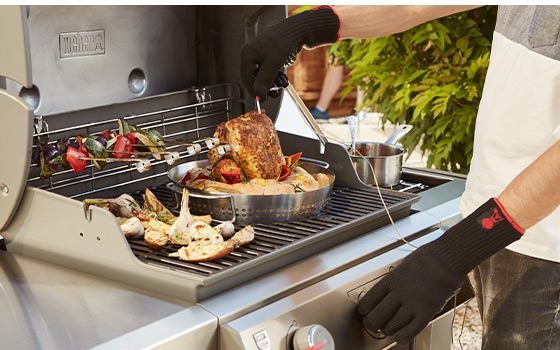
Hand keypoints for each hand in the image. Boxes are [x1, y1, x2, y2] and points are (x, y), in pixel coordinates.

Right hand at [240, 6, 338, 99]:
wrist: (297, 32)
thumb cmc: (283, 42)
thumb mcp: (273, 63)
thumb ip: (264, 80)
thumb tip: (258, 94)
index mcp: (248, 54)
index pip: (246, 77)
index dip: (253, 89)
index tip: (261, 98)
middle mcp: (252, 54)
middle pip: (254, 77)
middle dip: (265, 86)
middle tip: (274, 93)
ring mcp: (261, 55)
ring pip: (263, 76)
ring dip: (273, 83)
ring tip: (282, 85)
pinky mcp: (269, 57)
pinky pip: (270, 71)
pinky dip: (276, 77)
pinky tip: (283, 78)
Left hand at [358, 198, 523, 343]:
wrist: (447, 259)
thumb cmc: (427, 260)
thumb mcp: (403, 267)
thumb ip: (393, 282)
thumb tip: (384, 296)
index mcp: (391, 279)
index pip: (369, 298)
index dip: (364, 308)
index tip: (364, 311)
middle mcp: (400, 292)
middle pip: (377, 315)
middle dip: (372, 322)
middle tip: (372, 323)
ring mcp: (413, 303)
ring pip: (391, 325)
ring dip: (386, 329)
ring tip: (387, 328)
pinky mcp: (427, 312)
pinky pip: (410, 331)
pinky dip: (401, 336)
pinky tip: (399, 336)